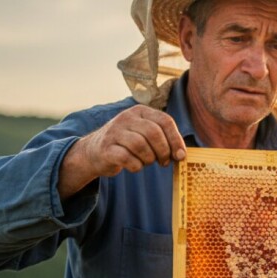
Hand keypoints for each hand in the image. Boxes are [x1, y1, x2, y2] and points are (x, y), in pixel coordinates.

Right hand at [58, 105, 185, 198]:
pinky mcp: (106, 148)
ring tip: (147, 162)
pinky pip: (127, 158)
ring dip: (149, 159)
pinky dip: (136, 166)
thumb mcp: (144, 133)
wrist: (95, 152)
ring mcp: (114, 131)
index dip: (176, 140)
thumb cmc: (127, 144)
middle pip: (154, 133)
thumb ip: (163, 138)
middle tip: (163, 162)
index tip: (180, 156)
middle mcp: (126, 117)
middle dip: (163, 151)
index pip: (165, 121)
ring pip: (140, 145)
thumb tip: (182, 154)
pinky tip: (135, 166)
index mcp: (140, 111)